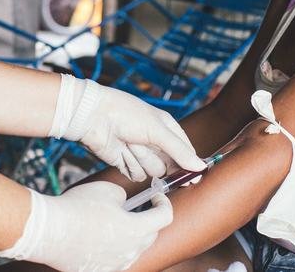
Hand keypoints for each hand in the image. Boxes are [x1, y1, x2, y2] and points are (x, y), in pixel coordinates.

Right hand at [0, 181, 172, 271]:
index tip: (157, 197)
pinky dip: (114, 249)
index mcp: (137, 229)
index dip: (164, 204)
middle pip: (151, 236)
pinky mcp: (101, 271)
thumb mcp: (107, 190)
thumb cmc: (77, 208)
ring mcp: (116, 264)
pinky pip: (116, 260)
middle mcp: (130, 251)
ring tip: (115, 223)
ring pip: (133, 250)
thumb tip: (126, 203)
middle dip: (148, 220)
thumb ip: (125, 197)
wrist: (49, 231)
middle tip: (138, 208)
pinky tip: (101, 238)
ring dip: (131, 236)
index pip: (165, 218)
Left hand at [49, 75, 205, 181]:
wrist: (93, 117)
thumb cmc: (127, 114)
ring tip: (130, 143)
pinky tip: (121, 151)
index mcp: (166, 128)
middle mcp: (155, 143)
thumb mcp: (158, 130)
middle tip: (153, 153)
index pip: (186, 151)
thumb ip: (179, 151)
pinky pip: (136, 175)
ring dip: (143, 159)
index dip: (190, 165)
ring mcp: (140, 154)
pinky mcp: (125, 164)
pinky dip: (130, 165)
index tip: (195, 178)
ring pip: (153, 171)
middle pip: (170, 165)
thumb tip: (200, 167)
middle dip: (163, 162)